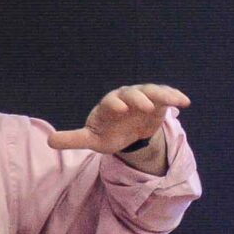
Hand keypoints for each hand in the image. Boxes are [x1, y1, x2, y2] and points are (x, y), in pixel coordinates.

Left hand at [46, 84, 190, 158]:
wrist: (127, 132)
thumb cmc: (108, 133)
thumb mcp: (92, 139)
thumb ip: (73, 139)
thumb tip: (49, 142)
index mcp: (109, 105)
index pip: (111, 101)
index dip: (115, 103)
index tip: (120, 108)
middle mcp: (126, 97)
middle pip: (133, 93)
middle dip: (139, 98)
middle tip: (147, 106)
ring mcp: (143, 97)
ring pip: (152, 91)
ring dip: (161, 95)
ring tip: (173, 101)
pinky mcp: (158, 102)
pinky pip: (166, 96)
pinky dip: (174, 96)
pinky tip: (185, 102)